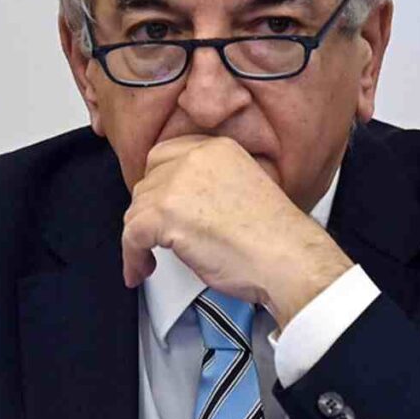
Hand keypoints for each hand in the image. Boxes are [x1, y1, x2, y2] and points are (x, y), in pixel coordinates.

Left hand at [121, 135, 353, 327]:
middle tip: (156, 234)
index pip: (167, 155)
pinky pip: (131, 236)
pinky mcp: (164, 214)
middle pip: (148, 181)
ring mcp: (177, 185)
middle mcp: (194, 159)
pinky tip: (141, 269)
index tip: (159, 204)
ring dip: (139, 237)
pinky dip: (132, 257)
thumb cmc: (275, 237)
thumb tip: (185, 204)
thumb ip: (210, 185)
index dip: (159, 184)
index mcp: (217, 149)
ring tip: (150, 258)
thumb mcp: (243, 188)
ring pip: (137, 209)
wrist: (287, 257)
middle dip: (149, 211)